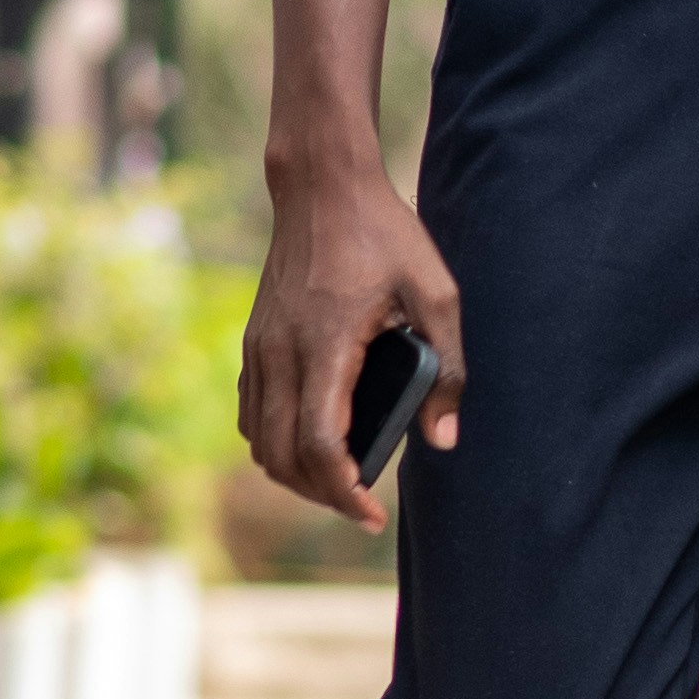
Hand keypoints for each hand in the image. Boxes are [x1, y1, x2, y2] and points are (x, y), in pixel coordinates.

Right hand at [238, 144, 463, 529]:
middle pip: (282, 455)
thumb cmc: (385, 234)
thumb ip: (447, 367)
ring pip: (258, 440)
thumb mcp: (437, 292)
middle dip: (320, 494)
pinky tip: (309, 443)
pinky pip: (250, 413)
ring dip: (293, 473)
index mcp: (326, 343)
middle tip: (361, 506)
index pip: (319, 442)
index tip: (372, 513)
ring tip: (337, 482)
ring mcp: (259, 346)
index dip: (343, 490)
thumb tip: (443, 439)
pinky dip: (274, 442)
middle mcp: (281, 351)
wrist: (322, 185)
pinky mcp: (253, 340)